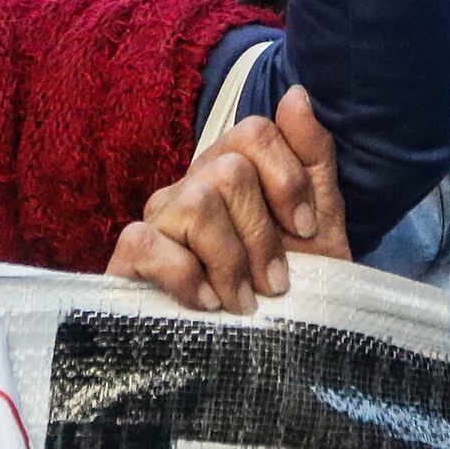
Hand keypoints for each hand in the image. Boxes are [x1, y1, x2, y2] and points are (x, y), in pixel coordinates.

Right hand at [108, 86, 349, 315]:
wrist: (268, 355)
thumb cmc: (292, 290)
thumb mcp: (319, 228)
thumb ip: (312, 160)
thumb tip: (297, 93)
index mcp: (235, 169)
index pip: (254, 132)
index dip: (287, 179)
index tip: (307, 230)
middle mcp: (193, 184)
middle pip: (229, 170)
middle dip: (262, 235)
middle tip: (275, 284)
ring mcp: (159, 218)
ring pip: (197, 203)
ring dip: (230, 262)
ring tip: (244, 305)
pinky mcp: (130, 257)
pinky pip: (148, 242)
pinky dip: (185, 277)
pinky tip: (207, 306)